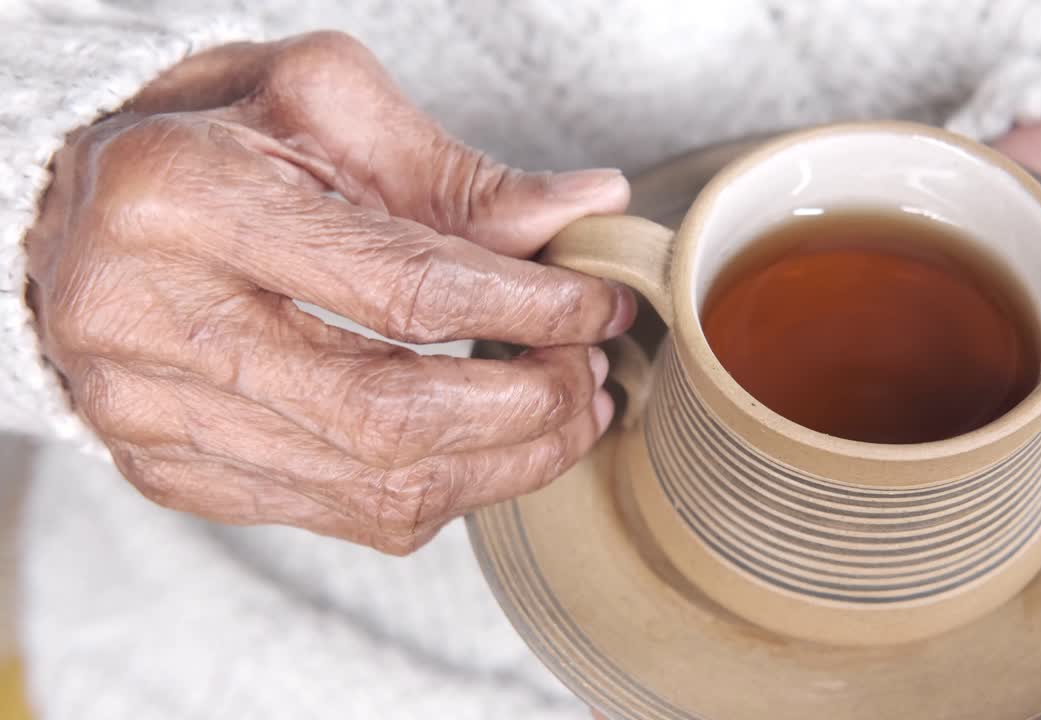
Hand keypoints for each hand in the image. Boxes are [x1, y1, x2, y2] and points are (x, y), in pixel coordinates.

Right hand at [24, 32, 634, 554]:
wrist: (80, 205)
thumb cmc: (208, 137)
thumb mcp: (326, 105)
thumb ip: (458, 174)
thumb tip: (587, 209)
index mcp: (184, 199)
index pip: (404, 287)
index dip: (528, 308)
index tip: (598, 308)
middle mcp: (147, 321)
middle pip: (392, 412)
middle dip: (528, 406)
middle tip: (592, 375)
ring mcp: (152, 415)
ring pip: (374, 484)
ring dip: (503, 463)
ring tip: (566, 416)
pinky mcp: (171, 471)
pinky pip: (339, 514)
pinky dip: (440, 490)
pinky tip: (487, 449)